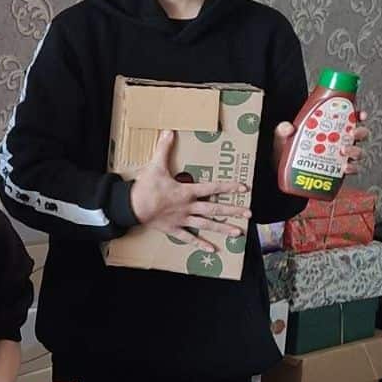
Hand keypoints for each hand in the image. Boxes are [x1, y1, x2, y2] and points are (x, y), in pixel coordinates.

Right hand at [129, 130, 249, 251]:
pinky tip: (212, 249)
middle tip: (249, 214)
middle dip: (233, 210)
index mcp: (187, 191)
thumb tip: (169, 131)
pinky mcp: (174, 229)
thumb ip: (163, 149)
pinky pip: (189, 238)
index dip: (228, 187)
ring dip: (223, 228)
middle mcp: (189, 207)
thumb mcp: (155, 166)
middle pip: (214, 209)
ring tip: (238, 233)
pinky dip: (200, 244)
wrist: (133, 208)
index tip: (243, 188)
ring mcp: (183, 219)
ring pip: (206, 224)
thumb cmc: (145, 188)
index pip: (212, 188)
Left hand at [274, 110, 369, 174]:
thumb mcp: (283, 139)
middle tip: (353, 133)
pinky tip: (345, 167)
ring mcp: (339, 157)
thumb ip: (283, 131)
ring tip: (344, 150)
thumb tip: (287, 127)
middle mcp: (337, 141)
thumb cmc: (286, 153)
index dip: (358, 114)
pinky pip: (352, 169)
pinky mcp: (338, 171)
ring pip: (358, 151)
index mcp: (327, 129)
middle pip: (357, 134)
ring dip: (355, 150)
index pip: (346, 118)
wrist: (283, 175)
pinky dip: (352, 168)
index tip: (359, 113)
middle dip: (360, 132)